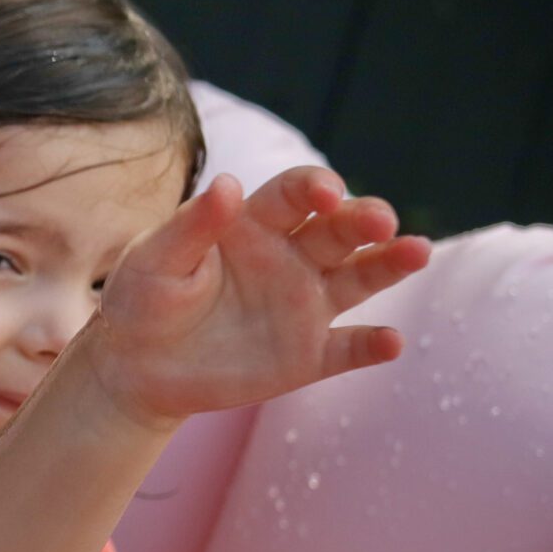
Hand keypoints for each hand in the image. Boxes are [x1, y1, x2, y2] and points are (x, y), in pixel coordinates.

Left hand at [89, 166, 429, 426]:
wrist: (135, 366)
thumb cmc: (142, 299)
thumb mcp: (155, 259)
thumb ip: (191, 225)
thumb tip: (229, 184)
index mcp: (254, 224)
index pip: (296, 195)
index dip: (315, 187)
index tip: (325, 192)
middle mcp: (290, 257)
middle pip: (339, 230)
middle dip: (364, 221)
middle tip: (380, 222)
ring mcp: (304, 305)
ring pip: (360, 278)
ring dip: (390, 265)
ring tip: (417, 252)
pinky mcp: (306, 355)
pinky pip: (347, 349)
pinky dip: (370, 346)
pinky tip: (390, 342)